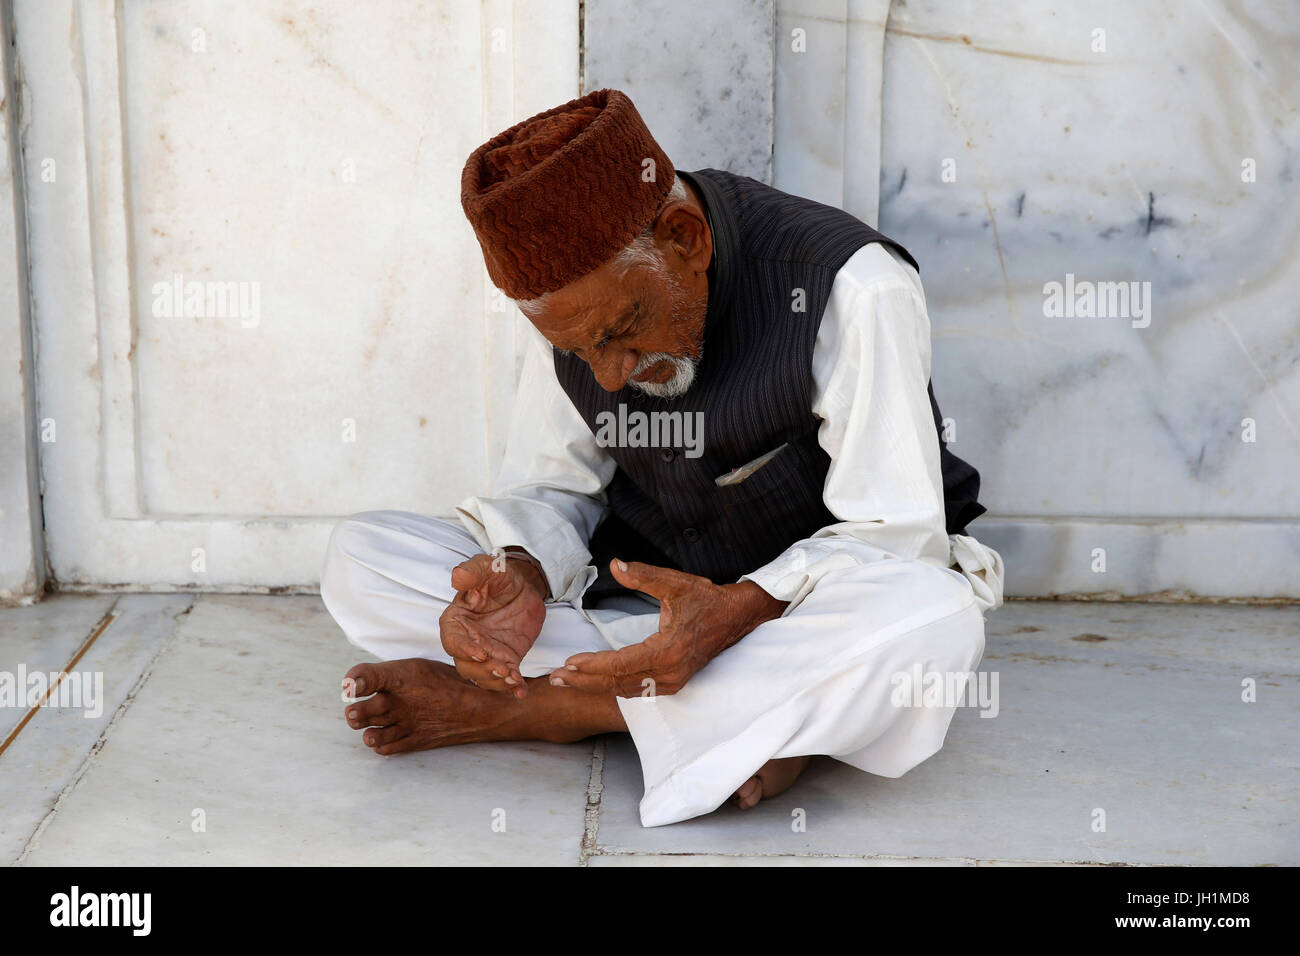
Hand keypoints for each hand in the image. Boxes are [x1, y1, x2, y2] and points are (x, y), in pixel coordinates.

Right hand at [439, 550, 546, 698]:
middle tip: (502, 669)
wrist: (523, 586)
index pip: (452, 641)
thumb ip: (472, 571)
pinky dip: (513, 687)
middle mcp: (467, 642)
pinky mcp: (506, 660)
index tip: (481, 652)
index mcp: (456, 622)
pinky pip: (506, 678)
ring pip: (484, 676)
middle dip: (483, 671)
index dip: (464, 650)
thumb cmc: (498, 576)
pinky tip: (521, 691)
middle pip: (466, 665)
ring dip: (497, 681)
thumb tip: (457, 576)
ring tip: (513, 678)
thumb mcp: (488, 568)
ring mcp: (486, 654)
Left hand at [548, 559, 786, 696]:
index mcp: (669, 650)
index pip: (621, 664)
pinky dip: (615, 686)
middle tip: (555, 678)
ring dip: (596, 686)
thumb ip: (643, 576)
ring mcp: (674, 681)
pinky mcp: (675, 682)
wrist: (737, 617)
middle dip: (585, 681)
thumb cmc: (706, 599)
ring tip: (567, 681)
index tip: (568, 664)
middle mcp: (671, 672)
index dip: (592, 666)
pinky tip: (596, 681)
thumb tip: (615, 564)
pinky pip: (639, 690)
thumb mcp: (675, 583)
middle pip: (619, 682)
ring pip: (626, 690)